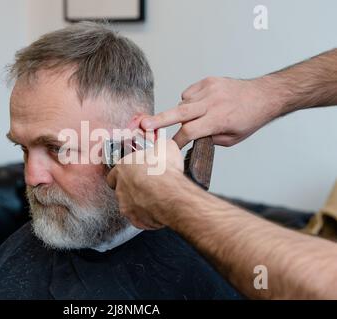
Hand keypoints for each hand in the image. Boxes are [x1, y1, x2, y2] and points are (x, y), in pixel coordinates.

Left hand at [106, 139, 188, 229]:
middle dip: (132, 188)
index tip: (134, 173)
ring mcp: (126, 206)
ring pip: (129, 205)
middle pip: (121, 190)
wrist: (171, 194)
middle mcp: (120, 188)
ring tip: (155, 198)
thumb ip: (158, 147)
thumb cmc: (165, 171)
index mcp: (122, 169)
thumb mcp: (165, 147)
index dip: (125, 173)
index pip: (114, 173)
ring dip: (139, 202)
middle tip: (147, 186)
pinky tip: (159, 210)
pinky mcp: (136, 220)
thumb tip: (162, 146)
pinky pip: (140, 219)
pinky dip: (148, 216)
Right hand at [141, 77, 281, 147]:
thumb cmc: (248, 119)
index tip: (169, 148)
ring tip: (196, 117)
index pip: (190, 131)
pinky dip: (188, 102)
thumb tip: (190, 137)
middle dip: (160, 120)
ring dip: (182, 113)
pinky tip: (199, 106)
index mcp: (219, 119)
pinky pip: (188, 94)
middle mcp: (213, 102)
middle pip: (180, 112)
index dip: (177, 141)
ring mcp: (209, 89)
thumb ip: (208, 138)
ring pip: (183, 103)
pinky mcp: (208, 81)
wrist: (263, 95)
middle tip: (143, 124)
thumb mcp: (232, 139)